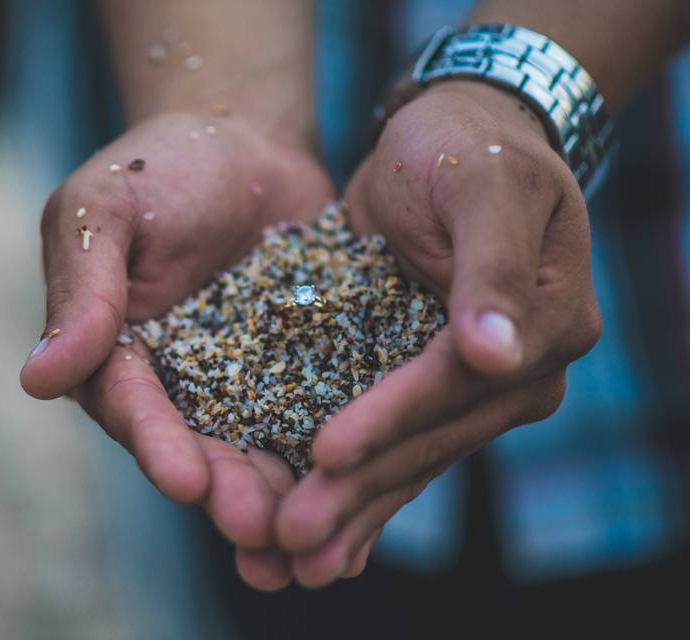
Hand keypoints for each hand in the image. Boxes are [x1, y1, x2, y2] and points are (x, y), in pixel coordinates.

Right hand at [20, 110, 334, 589]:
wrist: (244, 142)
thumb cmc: (159, 167)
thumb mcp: (104, 210)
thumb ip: (81, 290)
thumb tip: (36, 380)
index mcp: (115, 353)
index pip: (130, 406)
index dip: (157, 444)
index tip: (183, 480)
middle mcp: (175, 383)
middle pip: (198, 445)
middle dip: (227, 489)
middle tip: (259, 526)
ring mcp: (242, 382)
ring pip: (259, 445)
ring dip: (282, 490)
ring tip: (314, 529)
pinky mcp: (300, 371)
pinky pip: (318, 412)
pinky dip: (335, 453)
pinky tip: (364, 486)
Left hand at [274, 81, 601, 586]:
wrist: (449, 137)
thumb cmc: (467, 145)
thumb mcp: (482, 185)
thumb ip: (492, 270)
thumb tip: (501, 359)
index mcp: (544, 323)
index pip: (456, 384)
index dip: (391, 419)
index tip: (324, 451)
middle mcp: (514, 371)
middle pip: (429, 439)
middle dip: (360, 488)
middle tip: (291, 536)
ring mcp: (469, 386)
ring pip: (408, 458)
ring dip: (351, 510)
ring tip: (290, 557)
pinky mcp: (423, 384)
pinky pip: (392, 445)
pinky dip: (358, 488)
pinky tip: (322, 535)